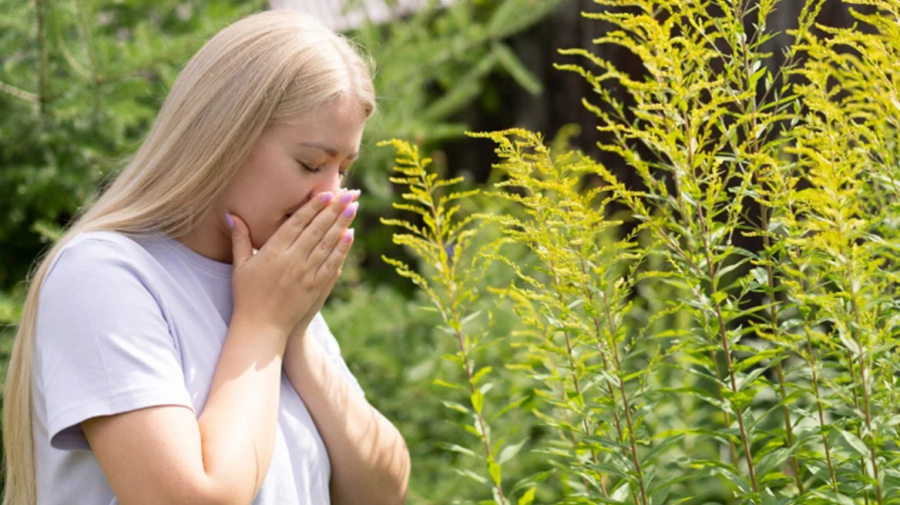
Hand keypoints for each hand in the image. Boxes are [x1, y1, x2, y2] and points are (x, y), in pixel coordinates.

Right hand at [228, 189, 358, 336]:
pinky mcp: (316, 287)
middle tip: (349, 193)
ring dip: (342, 224)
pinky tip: (350, 235)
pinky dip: (342, 248)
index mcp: (274, 251)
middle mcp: (293, 260)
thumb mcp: (240, 265)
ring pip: (328, 243)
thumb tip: (230, 214)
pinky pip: (332, 263)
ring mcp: (307, 274)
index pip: (297, 223)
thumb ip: (240, 238)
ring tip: (353, 207)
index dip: (313, 206)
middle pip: (317, 229)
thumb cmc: (247, 296)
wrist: (261, 327)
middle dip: (334, 209)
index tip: (327, 193)